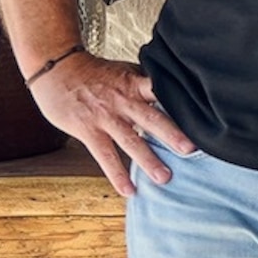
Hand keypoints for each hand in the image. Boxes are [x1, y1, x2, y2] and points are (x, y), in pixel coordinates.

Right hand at [31, 51, 194, 196]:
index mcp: (135, 84)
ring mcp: (105, 117)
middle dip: (172, 135)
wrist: (55, 67)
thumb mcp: (124, 71)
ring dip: (148, 160)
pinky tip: (129, 191)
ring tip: (164, 178)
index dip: (182, 102)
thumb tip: (176, 93)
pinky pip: (105, 155)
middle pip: (152, 118)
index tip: (203, 116)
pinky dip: (117, 174)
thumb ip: (146, 85)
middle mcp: (123, 101)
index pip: (163, 92)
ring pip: (130, 141)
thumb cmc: (93, 72)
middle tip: (192, 150)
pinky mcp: (87, 130)